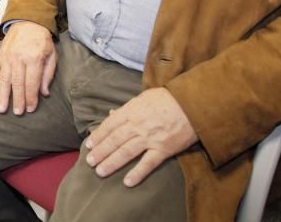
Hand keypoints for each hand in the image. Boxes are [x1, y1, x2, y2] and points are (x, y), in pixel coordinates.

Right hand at [0, 21, 56, 114]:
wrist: (28, 21)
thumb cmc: (41, 40)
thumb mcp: (51, 55)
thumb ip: (48, 74)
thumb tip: (44, 93)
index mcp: (34, 58)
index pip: (32, 82)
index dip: (31, 97)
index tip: (30, 109)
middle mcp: (19, 58)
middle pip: (18, 83)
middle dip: (18, 99)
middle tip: (17, 113)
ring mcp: (7, 57)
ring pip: (4, 79)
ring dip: (2, 95)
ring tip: (1, 109)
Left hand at [83, 87, 197, 186]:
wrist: (192, 104)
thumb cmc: (167, 98)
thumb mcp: (143, 98)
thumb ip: (127, 108)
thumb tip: (111, 114)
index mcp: (132, 110)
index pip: (110, 125)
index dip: (98, 136)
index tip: (88, 145)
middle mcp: (138, 125)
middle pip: (114, 140)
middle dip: (100, 151)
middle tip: (89, 162)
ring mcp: (150, 138)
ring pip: (126, 152)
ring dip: (111, 162)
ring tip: (100, 171)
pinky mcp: (164, 149)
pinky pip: (148, 163)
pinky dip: (137, 173)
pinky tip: (127, 182)